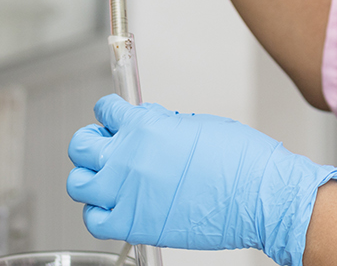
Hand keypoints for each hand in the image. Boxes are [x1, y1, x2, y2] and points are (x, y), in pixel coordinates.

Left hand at [67, 95, 336, 264]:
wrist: (257, 194)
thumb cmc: (239, 160)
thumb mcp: (195, 125)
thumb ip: (160, 125)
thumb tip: (146, 126)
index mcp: (145, 126)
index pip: (105, 111)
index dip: (109, 114)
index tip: (114, 119)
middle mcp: (129, 157)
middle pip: (80, 146)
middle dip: (91, 142)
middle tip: (104, 145)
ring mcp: (127, 193)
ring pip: (78, 183)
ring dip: (89, 177)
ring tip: (105, 177)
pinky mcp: (134, 224)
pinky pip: (95, 220)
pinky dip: (98, 212)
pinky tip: (113, 206)